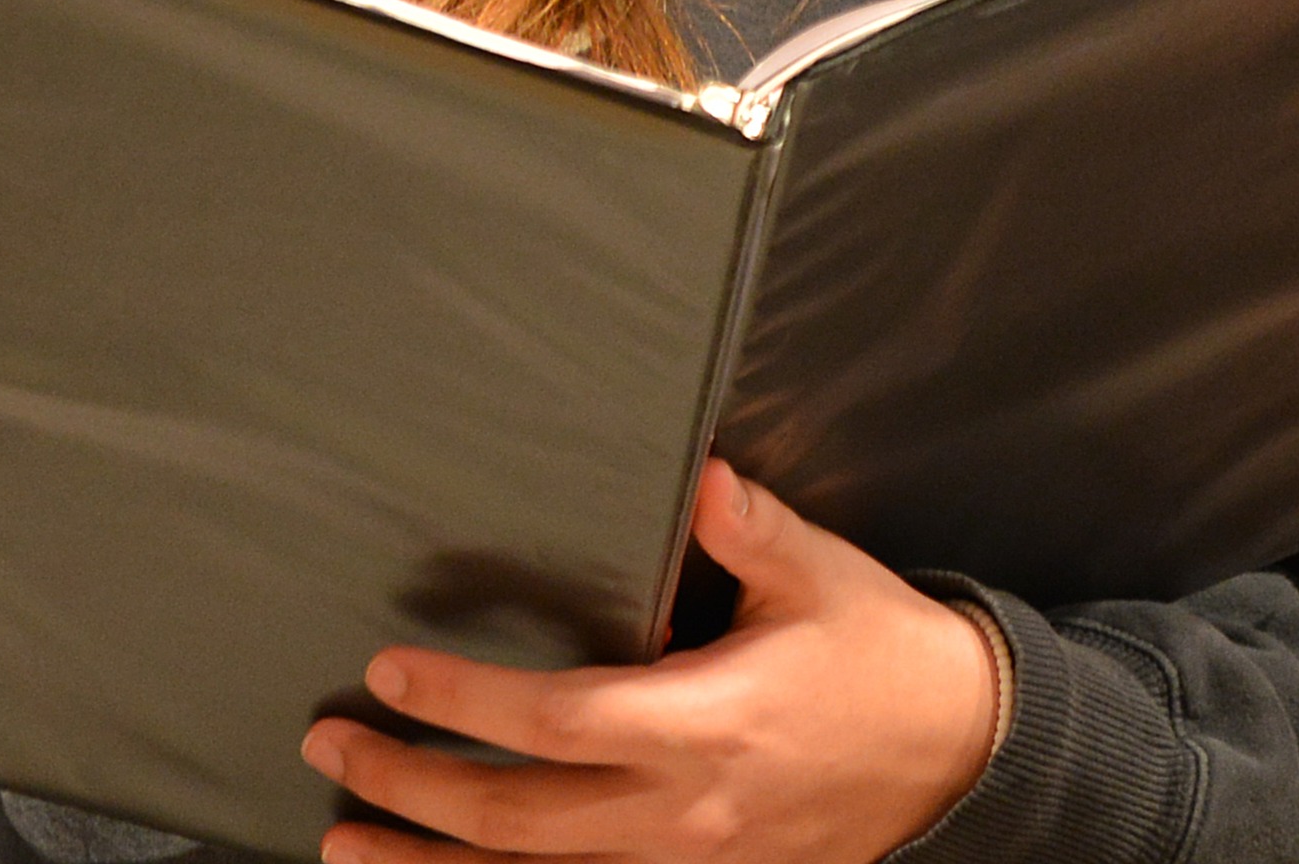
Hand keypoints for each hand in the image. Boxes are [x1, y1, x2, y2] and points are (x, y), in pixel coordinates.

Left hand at [304, 460, 1001, 863]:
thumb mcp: (820, 574)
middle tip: (327, 746)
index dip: (461, 706)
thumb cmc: (883, 654)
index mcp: (707, 725)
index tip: (384, 674)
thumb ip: (747, 526)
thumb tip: (697, 471)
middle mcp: (688, 813)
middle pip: (521, 821)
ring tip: (344, 845)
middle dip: (412, 790)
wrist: (971, 757)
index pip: (555, 724)